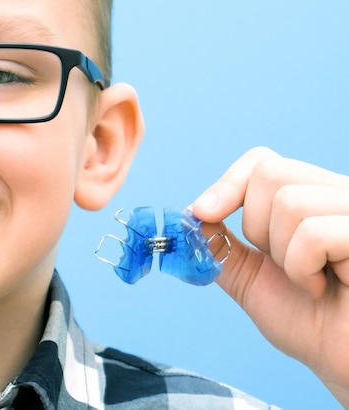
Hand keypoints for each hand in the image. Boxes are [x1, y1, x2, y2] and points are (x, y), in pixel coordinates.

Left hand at [192, 147, 348, 404]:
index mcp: (310, 198)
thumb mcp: (250, 278)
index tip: (202, 213)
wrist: (344, 362)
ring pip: (290, 202)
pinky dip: (304, 268)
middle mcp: (337, 194)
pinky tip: (325, 287)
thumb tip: (190, 218)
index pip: (262, 162)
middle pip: (270, 173)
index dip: (227, 185)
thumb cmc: (311, 322)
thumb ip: (221, 247)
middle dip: (258, 228)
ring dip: (284, 255)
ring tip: (309, 279)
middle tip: (283, 264)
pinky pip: (314, 233)